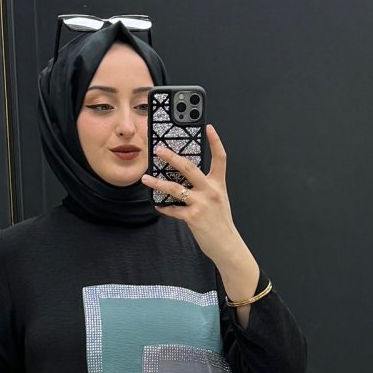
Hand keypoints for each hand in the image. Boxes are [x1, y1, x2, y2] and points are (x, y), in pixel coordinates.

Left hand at [139, 124, 238, 262]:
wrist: (226, 244)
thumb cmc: (220, 222)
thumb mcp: (218, 200)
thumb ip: (206, 188)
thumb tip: (185, 180)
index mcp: (218, 184)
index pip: (220, 158)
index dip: (215, 141)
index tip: (209, 127)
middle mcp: (210, 191)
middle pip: (189, 168)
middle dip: (171, 157)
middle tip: (158, 150)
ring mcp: (201, 204)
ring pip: (174, 188)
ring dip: (157, 183)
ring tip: (146, 179)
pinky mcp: (192, 217)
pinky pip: (173, 209)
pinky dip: (164, 207)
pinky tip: (158, 204)